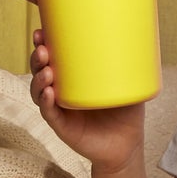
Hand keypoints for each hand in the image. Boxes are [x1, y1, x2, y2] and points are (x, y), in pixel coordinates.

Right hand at [29, 28, 144, 171]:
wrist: (126, 147)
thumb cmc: (126, 115)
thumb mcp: (129, 88)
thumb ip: (130, 69)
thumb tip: (138, 42)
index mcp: (73, 79)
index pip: (53, 58)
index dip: (43, 44)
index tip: (41, 30)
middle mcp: (61, 91)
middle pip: (40, 70)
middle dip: (38, 58)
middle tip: (43, 49)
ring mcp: (59, 108)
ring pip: (39, 90)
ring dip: (39, 78)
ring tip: (47, 71)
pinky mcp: (61, 126)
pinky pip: (49, 112)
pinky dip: (46, 101)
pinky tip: (50, 93)